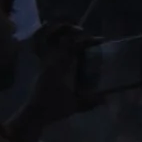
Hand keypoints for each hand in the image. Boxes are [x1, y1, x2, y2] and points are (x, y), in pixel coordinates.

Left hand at [14, 26, 93, 141]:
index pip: (73, 46)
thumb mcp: (75, 105)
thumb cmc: (54, 108)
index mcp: (59, 67)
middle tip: (82, 31)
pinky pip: (39, 46)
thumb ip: (91, 101)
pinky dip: (43, 37)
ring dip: (55, 30)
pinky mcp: (39, 65)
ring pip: (44, 38)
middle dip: (71, 30)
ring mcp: (43, 62)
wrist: (33, 114)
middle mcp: (50, 61)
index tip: (99, 40)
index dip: (87, 40)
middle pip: (58, 37)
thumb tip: (108, 98)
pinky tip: (51, 33)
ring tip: (66, 27)